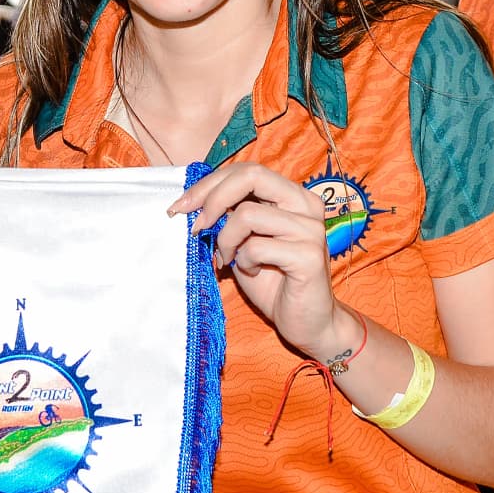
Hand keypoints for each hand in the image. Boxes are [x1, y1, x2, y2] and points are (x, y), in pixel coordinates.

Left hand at [172, 161, 348, 360]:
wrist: (307, 322)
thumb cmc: (274, 281)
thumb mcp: (246, 241)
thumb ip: (231, 217)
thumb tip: (195, 201)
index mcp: (293, 196)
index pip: (247, 170)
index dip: (210, 184)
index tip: (183, 205)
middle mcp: (306, 206)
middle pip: (251, 176)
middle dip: (212, 198)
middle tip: (196, 226)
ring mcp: (310, 230)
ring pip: (247, 214)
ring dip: (226, 239)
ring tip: (230, 258)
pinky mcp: (309, 256)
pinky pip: (256, 247)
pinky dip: (243, 261)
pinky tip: (251, 272)